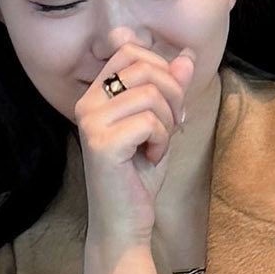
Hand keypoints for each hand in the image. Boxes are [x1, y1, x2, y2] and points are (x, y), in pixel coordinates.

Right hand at [75, 38, 194, 246]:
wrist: (124, 222)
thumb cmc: (138, 176)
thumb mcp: (160, 124)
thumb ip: (170, 89)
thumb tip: (187, 57)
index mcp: (96, 95)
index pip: (129, 50)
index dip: (161, 69)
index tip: (171, 102)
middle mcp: (87, 104)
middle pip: (143, 67)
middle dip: (173, 94)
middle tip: (174, 124)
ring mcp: (91, 122)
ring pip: (150, 94)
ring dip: (168, 121)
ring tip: (158, 145)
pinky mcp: (101, 143)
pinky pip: (149, 121)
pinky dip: (162, 140)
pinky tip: (152, 158)